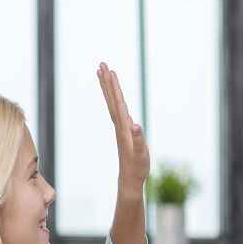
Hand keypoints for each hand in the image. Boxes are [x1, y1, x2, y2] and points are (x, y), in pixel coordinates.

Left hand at [97, 62, 149, 194]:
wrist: (130, 179)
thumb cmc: (137, 167)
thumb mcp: (140, 154)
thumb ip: (138, 139)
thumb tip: (135, 124)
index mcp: (123, 127)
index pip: (118, 101)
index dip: (114, 86)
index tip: (109, 71)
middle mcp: (120, 125)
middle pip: (112, 99)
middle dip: (107, 81)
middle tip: (102, 64)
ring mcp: (120, 128)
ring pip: (112, 103)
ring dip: (108, 89)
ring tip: (104, 75)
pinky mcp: (123, 132)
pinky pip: (117, 111)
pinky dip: (115, 100)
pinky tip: (117, 97)